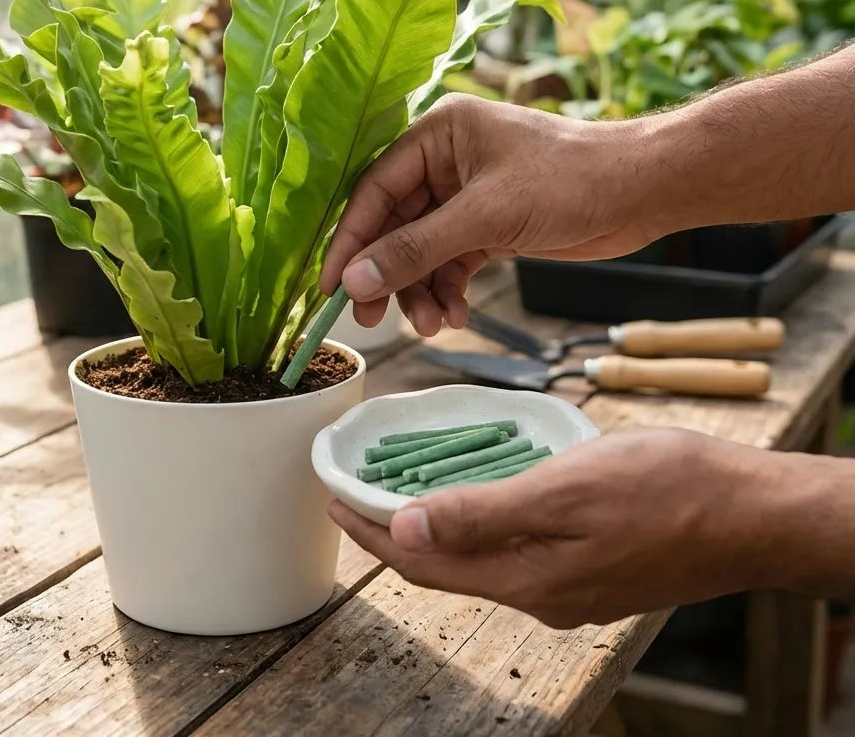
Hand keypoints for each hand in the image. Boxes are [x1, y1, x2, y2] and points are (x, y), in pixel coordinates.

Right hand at [320, 95, 653, 335]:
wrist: (643, 190)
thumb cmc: (569, 180)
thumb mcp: (485, 216)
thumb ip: (417, 249)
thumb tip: (355, 280)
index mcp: (437, 134)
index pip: (375, 190)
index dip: (351, 240)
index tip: (332, 287)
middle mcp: (446, 161)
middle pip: (395, 224)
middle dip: (389, 273)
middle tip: (371, 318)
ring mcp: (468, 195)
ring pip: (423, 250)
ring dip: (422, 290)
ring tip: (435, 325)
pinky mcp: (490, 225)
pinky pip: (452, 261)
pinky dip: (450, 289)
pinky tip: (458, 314)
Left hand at [329, 429, 795, 628]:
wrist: (751, 513)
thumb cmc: (665, 491)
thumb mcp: (564, 489)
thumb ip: (482, 513)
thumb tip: (405, 528)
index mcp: (527, 579)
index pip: (422, 561)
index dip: (371, 532)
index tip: (333, 500)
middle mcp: (541, 593)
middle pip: (444, 566)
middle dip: (392, 533)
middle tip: (355, 496)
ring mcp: (568, 586)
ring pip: (479, 560)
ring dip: (434, 529)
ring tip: (402, 494)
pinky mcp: (591, 570)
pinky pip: (513, 551)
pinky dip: (479, 526)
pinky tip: (476, 498)